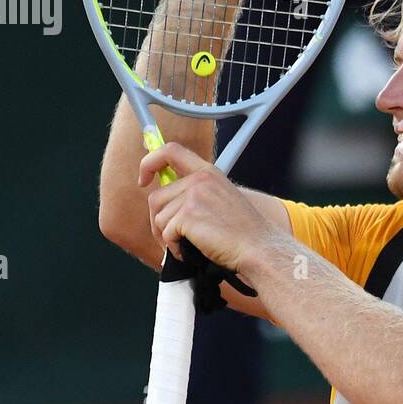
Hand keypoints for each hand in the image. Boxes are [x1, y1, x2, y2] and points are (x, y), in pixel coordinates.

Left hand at [140, 142, 270, 272]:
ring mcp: (194, 196)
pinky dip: (173, 248)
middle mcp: (200, 179)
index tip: (144, 180)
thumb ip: (196, 192)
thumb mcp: (222, 199)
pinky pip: (166, 233)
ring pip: (159, 217)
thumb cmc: (242, 232)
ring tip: (186, 246)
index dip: (150, 162)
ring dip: (167, 237)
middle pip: (156, 196)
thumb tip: (163, 202)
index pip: (170, 151)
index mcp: (208, 172)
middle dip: (158, 221)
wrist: (258, 248)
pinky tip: (190, 252)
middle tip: (170, 238)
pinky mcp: (188, 215)